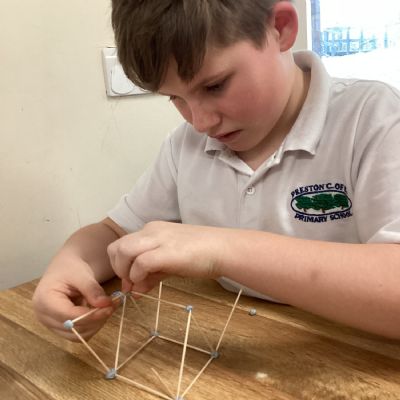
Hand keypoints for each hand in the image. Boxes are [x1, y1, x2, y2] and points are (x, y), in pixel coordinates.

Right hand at [32, 257, 116, 340]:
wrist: (65, 268)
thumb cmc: (70, 268)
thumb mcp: (81, 274)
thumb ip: (92, 289)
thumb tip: (105, 304)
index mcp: (44, 300)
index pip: (69, 315)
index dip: (91, 315)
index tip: (109, 308)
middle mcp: (43, 316)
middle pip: (72, 329)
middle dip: (95, 320)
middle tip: (111, 306)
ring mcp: (50, 324)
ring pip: (76, 335)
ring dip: (95, 324)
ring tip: (106, 308)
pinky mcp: (59, 328)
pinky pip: (78, 334)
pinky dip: (91, 326)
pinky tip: (97, 312)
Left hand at [107, 221, 226, 289]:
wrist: (222, 248)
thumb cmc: (200, 254)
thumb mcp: (170, 263)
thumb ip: (151, 274)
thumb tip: (135, 290)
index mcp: (152, 230)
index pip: (122, 245)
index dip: (120, 265)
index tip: (130, 282)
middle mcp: (151, 231)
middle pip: (116, 247)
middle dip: (118, 268)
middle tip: (130, 284)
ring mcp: (158, 239)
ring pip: (123, 251)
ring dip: (125, 271)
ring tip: (137, 283)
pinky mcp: (167, 252)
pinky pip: (140, 263)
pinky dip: (138, 276)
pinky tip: (146, 283)